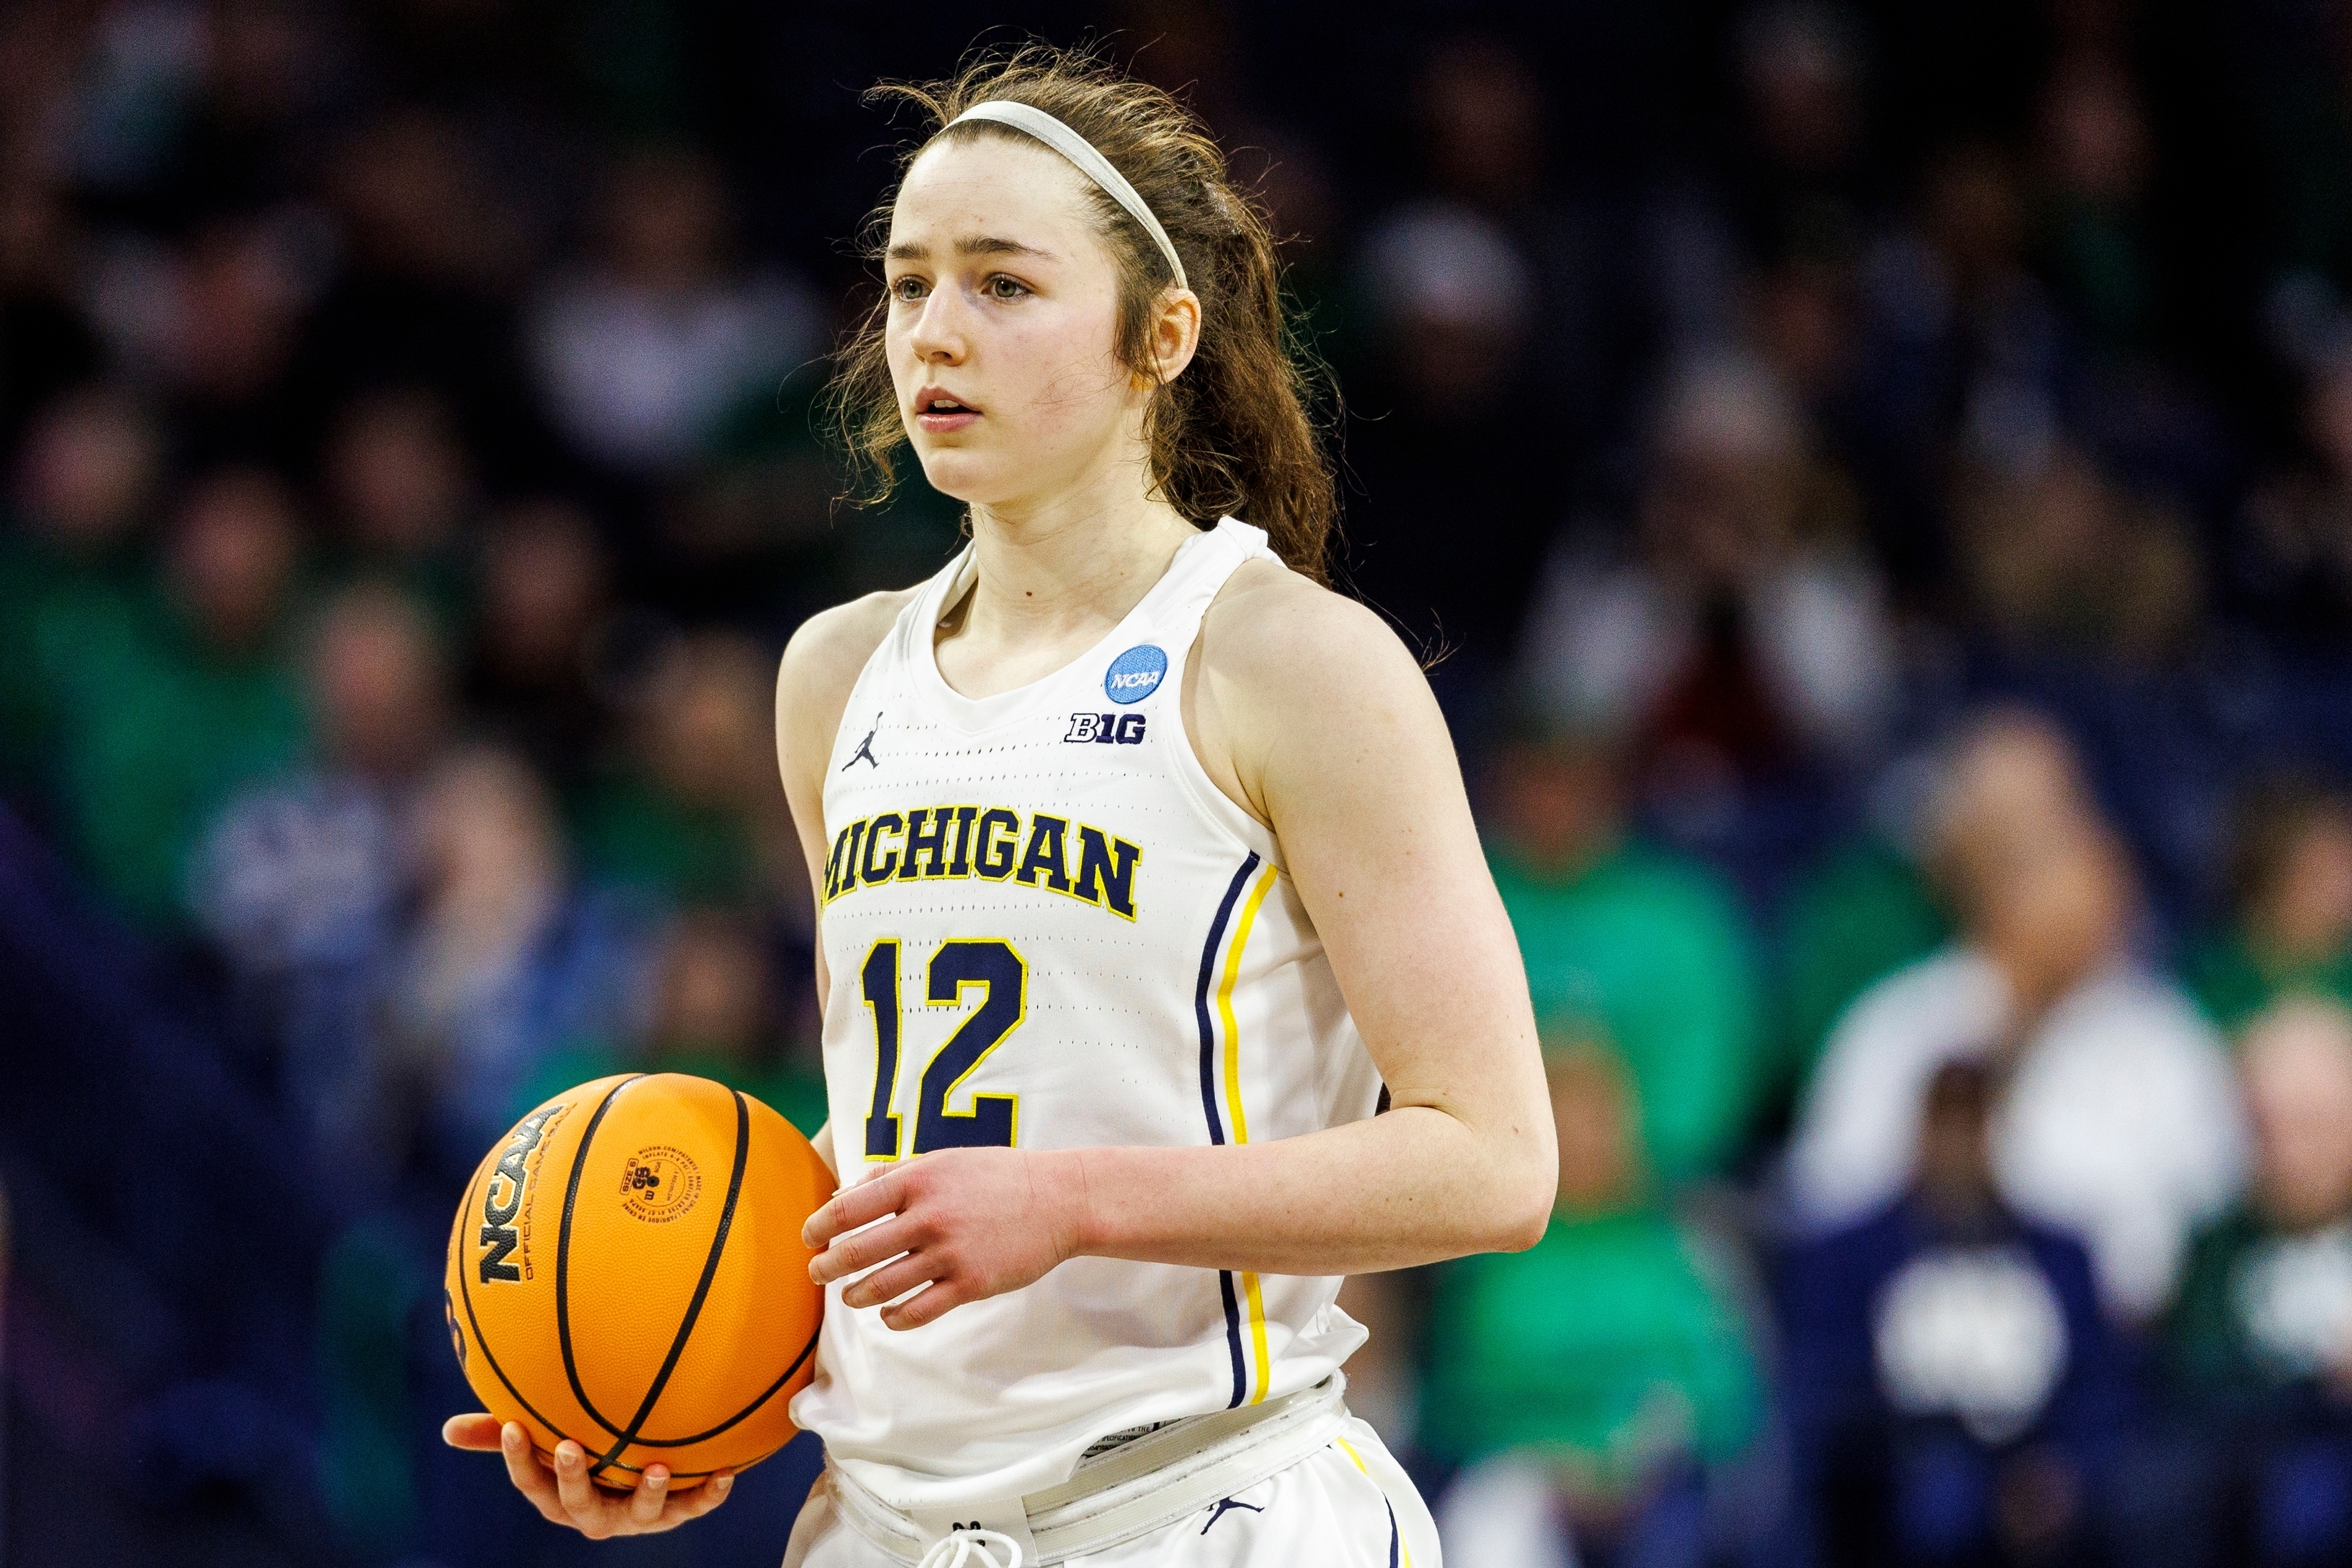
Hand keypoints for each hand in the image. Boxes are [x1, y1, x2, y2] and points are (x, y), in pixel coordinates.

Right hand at [441, 1415, 733, 1536]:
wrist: (647, 1474)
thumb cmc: (585, 1453)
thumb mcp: (546, 1442)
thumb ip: (504, 1433)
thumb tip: (448, 1429)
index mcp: (560, 1497)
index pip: (531, 1484)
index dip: (518, 1459)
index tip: (512, 1425)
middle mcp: (597, 1514)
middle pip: (578, 1504)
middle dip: (572, 1477)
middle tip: (570, 1447)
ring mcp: (637, 1517)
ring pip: (639, 1514)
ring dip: (647, 1494)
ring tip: (655, 1468)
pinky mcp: (676, 1511)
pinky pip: (693, 1506)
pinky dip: (709, 1493)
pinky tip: (725, 1473)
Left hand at [803, 1147, 1085, 1329]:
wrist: (1060, 1199)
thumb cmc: (996, 1176)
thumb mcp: (943, 1161)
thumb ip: (892, 1175)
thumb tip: (843, 1194)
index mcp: (917, 1180)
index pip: (848, 1208)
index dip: (819, 1227)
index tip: (810, 1237)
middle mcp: (929, 1216)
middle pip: (856, 1252)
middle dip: (826, 1267)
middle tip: (817, 1273)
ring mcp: (950, 1253)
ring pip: (881, 1286)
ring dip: (855, 1295)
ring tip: (850, 1296)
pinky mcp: (971, 1284)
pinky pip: (917, 1311)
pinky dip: (893, 1317)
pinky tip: (888, 1314)